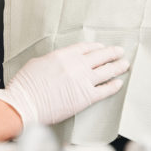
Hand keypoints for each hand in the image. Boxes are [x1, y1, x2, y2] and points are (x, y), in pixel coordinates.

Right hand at [0, 42, 128, 125]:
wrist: (25, 103)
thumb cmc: (26, 85)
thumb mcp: (38, 63)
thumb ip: (54, 60)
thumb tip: (60, 62)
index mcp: (63, 55)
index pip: (85, 48)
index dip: (96, 47)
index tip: (102, 47)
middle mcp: (76, 65)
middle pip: (100, 56)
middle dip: (112, 53)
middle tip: (120, 52)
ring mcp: (82, 81)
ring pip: (106, 71)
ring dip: (117, 67)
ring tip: (125, 64)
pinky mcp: (85, 98)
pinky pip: (104, 90)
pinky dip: (113, 86)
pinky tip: (119, 83)